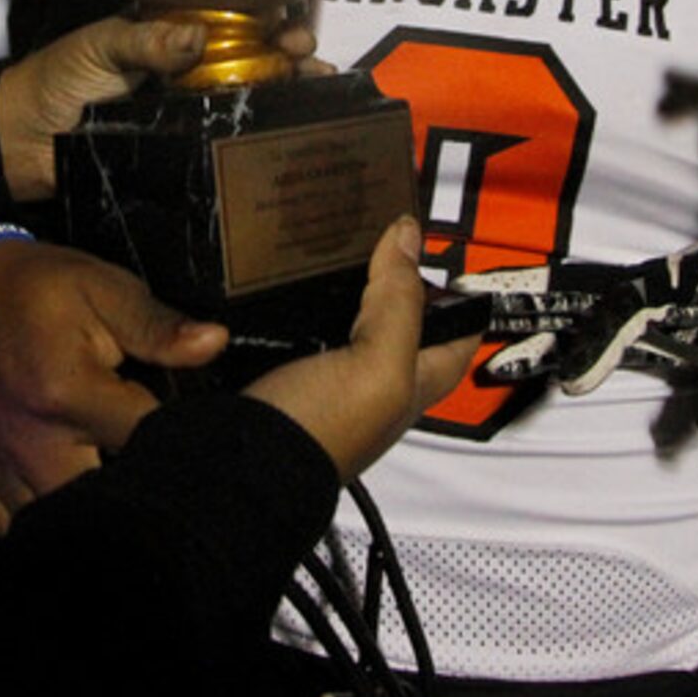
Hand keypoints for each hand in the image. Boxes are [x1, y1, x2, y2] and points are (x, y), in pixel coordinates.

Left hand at [0, 14, 320, 199]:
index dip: (270, 21)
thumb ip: (145, 40)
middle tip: (314, 64)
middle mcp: (188, 72)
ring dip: (286, 99)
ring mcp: (187, 113)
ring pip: (246, 102)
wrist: (19, 141)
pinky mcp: (179, 152)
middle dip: (292, 60)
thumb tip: (198, 36)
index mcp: (171, 36)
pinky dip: (254, 141)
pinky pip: (222, 144)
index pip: (233, 21)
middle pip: (253, 61)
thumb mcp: (98, 46)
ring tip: (319, 98)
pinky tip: (285, 142)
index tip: (293, 29)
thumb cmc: (54, 80)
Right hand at [0, 240, 227, 531]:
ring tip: (132, 499)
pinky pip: (13, 532)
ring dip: (101, 519)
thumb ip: (157, 324)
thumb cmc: (37, 290)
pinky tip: (79, 516)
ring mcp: (5, 467)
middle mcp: (34, 441)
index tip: (210, 437)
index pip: (147, 440)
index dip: (186, 443)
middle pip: (105, 505)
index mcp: (68, 392)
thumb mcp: (102, 288)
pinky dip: (49, 532)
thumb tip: (215, 343)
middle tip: (171, 477)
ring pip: (59, 529)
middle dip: (144, 496)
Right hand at [246, 217, 478, 482]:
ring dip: (334, 283)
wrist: (236, 468)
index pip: (457, 334)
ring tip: (325, 238)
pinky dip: (284, 299)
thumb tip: (407, 235)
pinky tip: (275, 276)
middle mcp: (368, 379)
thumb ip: (398, 301)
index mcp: (410, 381)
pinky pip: (288, 324)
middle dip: (392, 276)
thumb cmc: (318, 437)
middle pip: (395, 319)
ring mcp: (321, 374)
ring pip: (339, 316)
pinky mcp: (276, 368)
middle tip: (379, 228)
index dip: (461, 297)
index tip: (450, 252)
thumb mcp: (379, 365)